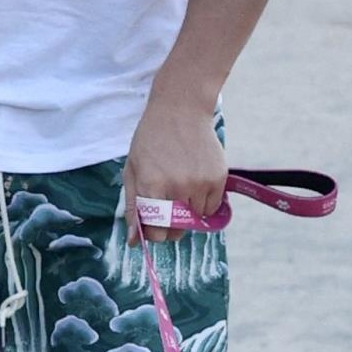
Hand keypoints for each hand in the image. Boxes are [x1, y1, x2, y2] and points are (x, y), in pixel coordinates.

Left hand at [124, 93, 226, 237]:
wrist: (181, 110)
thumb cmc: (151, 140)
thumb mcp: (132, 170)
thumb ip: (133, 207)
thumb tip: (135, 242)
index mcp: (151, 185)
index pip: (156, 231)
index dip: (154, 233)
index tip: (154, 226)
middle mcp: (177, 187)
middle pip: (177, 230)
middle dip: (170, 226)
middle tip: (167, 207)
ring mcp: (200, 183)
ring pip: (196, 220)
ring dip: (188, 213)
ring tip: (181, 187)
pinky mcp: (218, 178)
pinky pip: (212, 208)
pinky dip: (204, 203)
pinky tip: (195, 182)